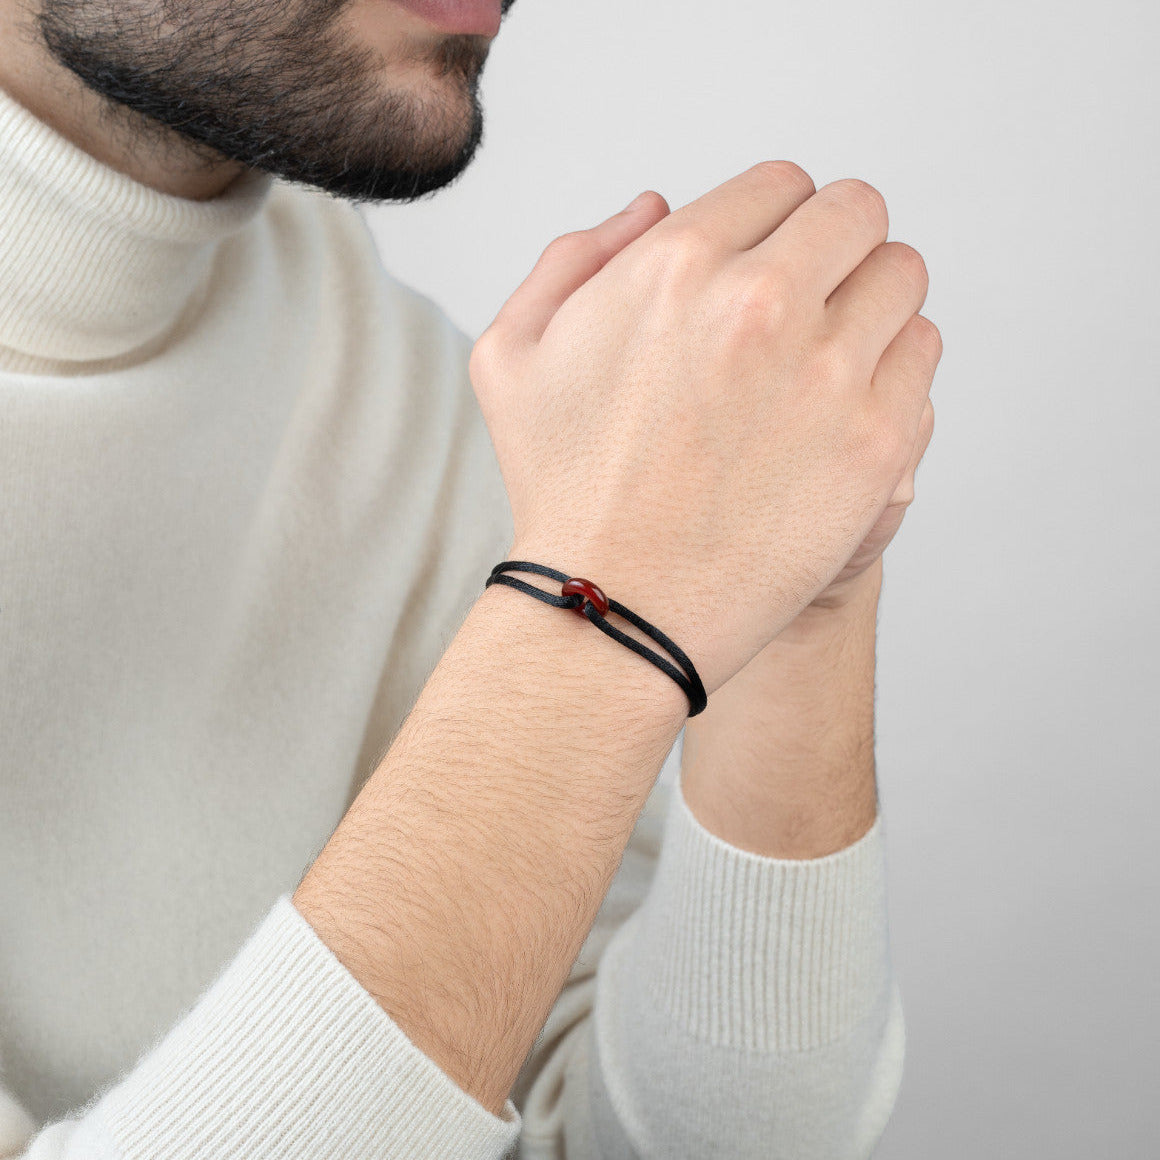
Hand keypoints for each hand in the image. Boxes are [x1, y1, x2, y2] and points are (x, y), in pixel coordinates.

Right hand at [470, 162, 941, 696]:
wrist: (616, 609)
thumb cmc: (563, 490)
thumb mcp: (513, 356)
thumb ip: (575, 257)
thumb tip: (654, 204)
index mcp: (675, 264)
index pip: (782, 185)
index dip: (775, 223)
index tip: (768, 266)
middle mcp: (760, 303)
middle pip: (857, 214)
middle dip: (834, 248)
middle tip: (809, 303)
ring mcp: (828, 374)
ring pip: (902, 278)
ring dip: (870, 305)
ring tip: (825, 360)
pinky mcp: (875, 443)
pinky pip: (922, 358)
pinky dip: (893, 371)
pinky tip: (842, 410)